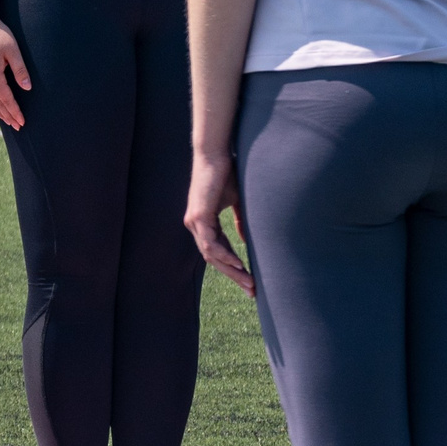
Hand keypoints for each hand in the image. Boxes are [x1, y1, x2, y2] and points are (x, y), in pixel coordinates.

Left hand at [184, 148, 253, 295]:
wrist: (216, 154)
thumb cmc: (227, 174)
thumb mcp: (237, 202)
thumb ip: (241, 221)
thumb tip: (245, 240)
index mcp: (204, 223)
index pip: (218, 253)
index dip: (233, 268)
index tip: (250, 282)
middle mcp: (196, 226)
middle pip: (213, 259)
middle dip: (234, 276)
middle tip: (251, 291)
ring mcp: (194, 222)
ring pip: (211, 255)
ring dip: (231, 270)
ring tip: (249, 281)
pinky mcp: (198, 216)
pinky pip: (210, 243)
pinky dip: (224, 254)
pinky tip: (238, 263)